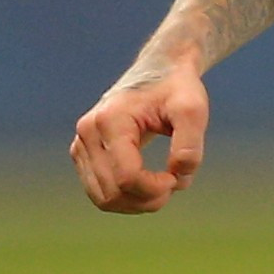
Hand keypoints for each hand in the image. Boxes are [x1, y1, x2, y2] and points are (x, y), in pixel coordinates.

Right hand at [69, 58, 207, 213]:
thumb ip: (191, 145)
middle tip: (175, 182)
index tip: (178, 176)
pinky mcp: (82, 153)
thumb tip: (178, 178)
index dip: (156, 189)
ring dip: (137, 203)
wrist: (160, 70)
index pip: (127, 177)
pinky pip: (100, 193)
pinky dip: (126, 198)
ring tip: (163, 186)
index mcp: (110, 120)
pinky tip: (149, 185)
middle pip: (114, 193)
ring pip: (103, 199)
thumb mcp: (193, 110)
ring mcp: (80, 144)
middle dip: (149, 199)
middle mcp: (87, 132)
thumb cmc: (177, 88)